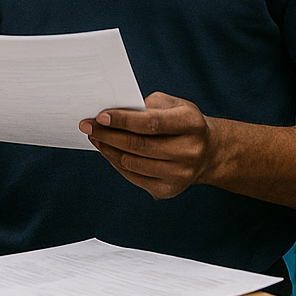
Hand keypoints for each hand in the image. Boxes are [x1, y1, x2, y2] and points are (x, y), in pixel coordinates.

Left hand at [81, 92, 214, 199]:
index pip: (151, 123)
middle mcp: (190, 151)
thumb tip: (110, 115)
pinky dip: (115, 162)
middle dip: (107, 135)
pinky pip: (133, 177)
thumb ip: (144, 106)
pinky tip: (107, 151)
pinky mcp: (169, 190)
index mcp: (192, 124)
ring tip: (95, 137)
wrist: (208, 152)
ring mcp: (180, 174)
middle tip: (86, 126)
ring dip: (107, 149)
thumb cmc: (182, 122)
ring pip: (132, 163)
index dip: (122, 120)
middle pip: (138, 145)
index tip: (99, 116)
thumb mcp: (171, 105)